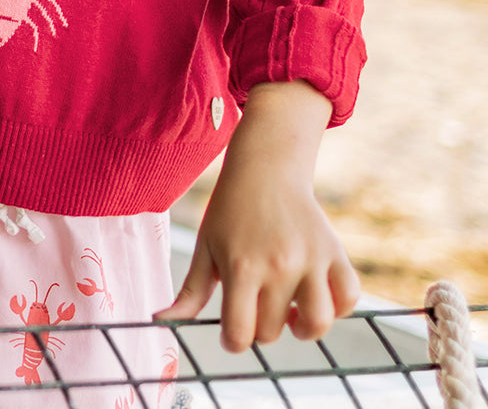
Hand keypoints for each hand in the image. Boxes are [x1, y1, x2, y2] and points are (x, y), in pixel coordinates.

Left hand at [155, 82, 359, 351]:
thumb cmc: (230, 210)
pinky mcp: (335, 252)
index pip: (241, 334)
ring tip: (290, 309)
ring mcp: (310, 260)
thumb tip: (162, 321)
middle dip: (261, 326)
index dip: (233, 341)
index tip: (232, 330)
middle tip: (256, 304)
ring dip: (302, 327)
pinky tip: (316, 294)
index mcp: (241, 267)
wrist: (265, 168)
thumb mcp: (205, 246)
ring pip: (317, 324)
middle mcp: (278, 266)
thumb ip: (190, 290)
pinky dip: (339, 308)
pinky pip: (348, 299)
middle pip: (273, 331)